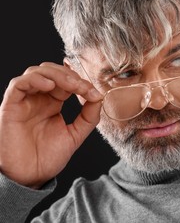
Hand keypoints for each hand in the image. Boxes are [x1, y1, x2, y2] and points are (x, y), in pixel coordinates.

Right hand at [0, 62, 101, 188]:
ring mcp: (24, 101)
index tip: (94, 93)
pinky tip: (50, 86)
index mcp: (53, 103)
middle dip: (71, 76)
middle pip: (52, 71)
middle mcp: (38, 98)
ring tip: (71, 85)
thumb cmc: (48, 158)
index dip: (81, 81)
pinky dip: (34, 80)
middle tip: (84, 87)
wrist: (30, 177)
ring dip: (57, 74)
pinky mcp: (10, 106)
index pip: (67, 80)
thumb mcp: (76, 134)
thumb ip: (89, 116)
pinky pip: (18, 84)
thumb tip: (99, 97)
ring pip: (36, 72)